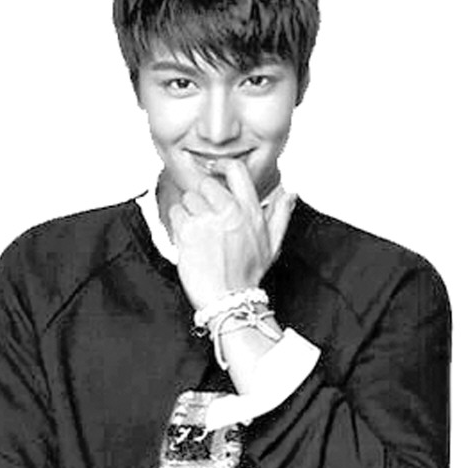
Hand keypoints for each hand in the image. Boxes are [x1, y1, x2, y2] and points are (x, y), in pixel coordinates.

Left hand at [168, 158, 271, 311]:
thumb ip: (280, 215)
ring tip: (198, 236)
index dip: (221, 166)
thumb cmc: (247, 275)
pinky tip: (188, 242)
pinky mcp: (187, 231)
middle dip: (202, 199)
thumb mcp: (271, 244)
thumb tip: (291, 193)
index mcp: (250, 211)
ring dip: (188, 214)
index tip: (213, 170)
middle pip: (205, 184)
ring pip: (187, 198)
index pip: (235, 170)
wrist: (228, 301)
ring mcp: (207, 220)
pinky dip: (177, 226)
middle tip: (206, 220)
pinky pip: (175, 213)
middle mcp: (229, 211)